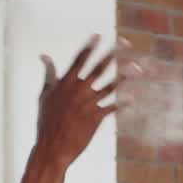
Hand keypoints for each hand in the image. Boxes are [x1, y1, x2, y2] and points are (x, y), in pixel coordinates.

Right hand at [32, 35, 126, 170]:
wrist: (52, 147)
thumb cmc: (46, 121)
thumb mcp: (45, 95)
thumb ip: (49, 74)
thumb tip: (44, 56)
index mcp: (65, 83)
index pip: (79, 60)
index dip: (89, 47)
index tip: (98, 36)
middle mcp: (79, 90)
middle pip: (99, 68)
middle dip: (112, 54)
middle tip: (124, 43)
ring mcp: (88, 104)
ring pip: (111, 86)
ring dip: (125, 76)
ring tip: (137, 67)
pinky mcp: (96, 117)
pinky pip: (113, 107)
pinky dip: (123, 103)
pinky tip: (133, 98)